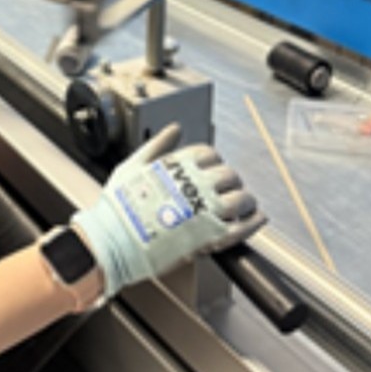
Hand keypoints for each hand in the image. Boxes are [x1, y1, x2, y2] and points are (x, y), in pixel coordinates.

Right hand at [72, 124, 265, 297]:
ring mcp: (205, 212)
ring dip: (244, 199)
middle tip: (225, 188)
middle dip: (228, 180)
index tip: (209, 169)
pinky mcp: (210, 238)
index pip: (209, 154)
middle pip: (228, 174)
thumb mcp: (132, 165)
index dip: (212, 161)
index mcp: (178, 165)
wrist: (113, 242)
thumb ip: (157, 144)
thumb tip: (175, 129)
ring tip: (241, 203)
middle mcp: (195, 185)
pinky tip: (257, 218)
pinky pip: (242, 228)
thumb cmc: (118, 206)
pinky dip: (254, 222)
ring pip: (240, 199)